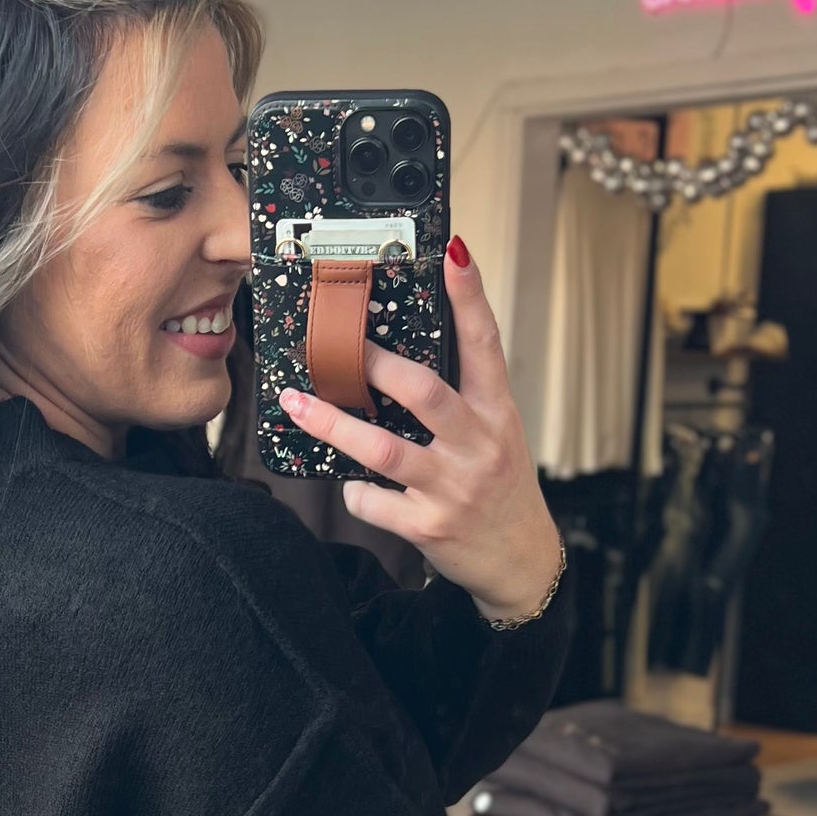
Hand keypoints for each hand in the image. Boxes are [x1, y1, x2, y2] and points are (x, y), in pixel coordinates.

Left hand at [276, 237, 561, 622]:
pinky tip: (354, 485)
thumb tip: (400, 356)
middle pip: (424, 392)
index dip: (470, 297)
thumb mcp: (495, 434)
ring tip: (297, 403)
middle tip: (338, 343)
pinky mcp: (428, 525)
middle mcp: (479, 446)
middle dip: (375, 365)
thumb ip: (460, 398)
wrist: (520, 562)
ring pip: (383, 449)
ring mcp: (453, 487)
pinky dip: (354, 491)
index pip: (487, 344)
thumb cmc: (497, 488)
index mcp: (497, 413)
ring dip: (333, 424)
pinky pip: (372, 501)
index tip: (452, 252)